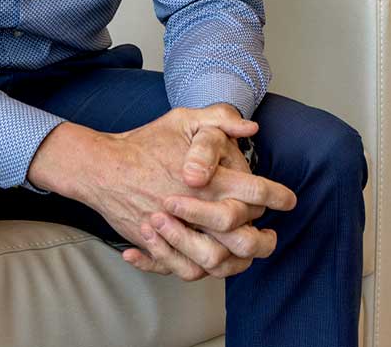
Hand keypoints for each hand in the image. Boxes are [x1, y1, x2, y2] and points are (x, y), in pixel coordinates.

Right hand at [67, 104, 294, 281]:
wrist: (102, 168)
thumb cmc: (144, 142)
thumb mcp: (181, 119)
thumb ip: (218, 119)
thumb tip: (251, 128)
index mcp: (207, 179)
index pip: (254, 192)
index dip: (277, 196)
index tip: (288, 199)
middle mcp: (195, 209)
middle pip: (243, 239)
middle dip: (264, 241)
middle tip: (271, 236)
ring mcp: (175, 232)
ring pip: (218, 263)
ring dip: (238, 262)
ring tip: (247, 253)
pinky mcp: (158, 247)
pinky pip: (185, 270)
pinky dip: (201, 271)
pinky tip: (212, 262)